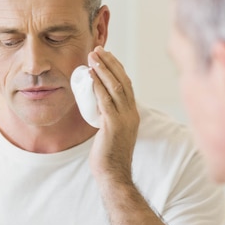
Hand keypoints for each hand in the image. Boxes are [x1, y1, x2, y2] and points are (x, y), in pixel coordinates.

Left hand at [87, 46, 139, 183]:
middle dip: (110, 63)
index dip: (116, 68)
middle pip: (123, 80)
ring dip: (103, 69)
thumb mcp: (112, 131)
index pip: (127, 84)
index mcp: (133, 113)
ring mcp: (125, 119)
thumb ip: (109, 117)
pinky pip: (106, 100)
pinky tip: (91, 75)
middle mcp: (132, 113)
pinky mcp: (114, 125)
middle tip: (97, 50)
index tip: (106, 56)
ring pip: (116, 87)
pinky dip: (98, 85)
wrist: (113, 174)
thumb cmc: (109, 155)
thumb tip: (99, 106)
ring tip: (92, 57)